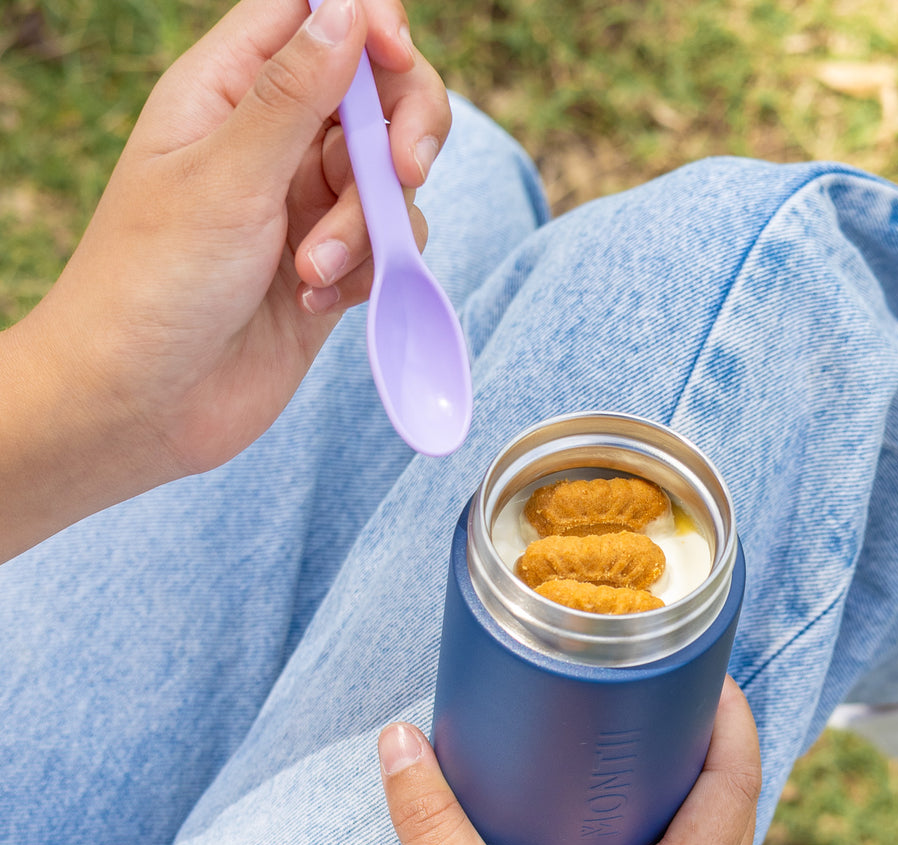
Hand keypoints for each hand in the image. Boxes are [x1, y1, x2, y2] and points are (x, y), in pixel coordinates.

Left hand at [1, 0, 449, 559]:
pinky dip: (366, 273)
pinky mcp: (328, 271)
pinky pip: (386, 249)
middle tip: (404, 172)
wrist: (144, 404)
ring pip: (387, 182)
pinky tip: (317, 303)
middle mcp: (271, 143)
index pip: (310, 16)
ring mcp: (304, 209)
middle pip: (373, 94)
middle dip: (401, 130)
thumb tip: (352, 10)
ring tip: (314, 272)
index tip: (395, 53)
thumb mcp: (226, 176)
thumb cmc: (154, 283)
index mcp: (227, 94)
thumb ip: (295, 94)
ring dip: (369, 227)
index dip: (364, 21)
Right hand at [376, 677, 760, 844]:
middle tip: (668, 679)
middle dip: (711, 740)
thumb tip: (398, 740)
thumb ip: (434, 823)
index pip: (735, 787)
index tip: (702, 666)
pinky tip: (630, 802)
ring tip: (651, 724)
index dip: (730, 720)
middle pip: (733, 807)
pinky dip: (675, 824)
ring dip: (696, 783)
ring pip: (715, 841)